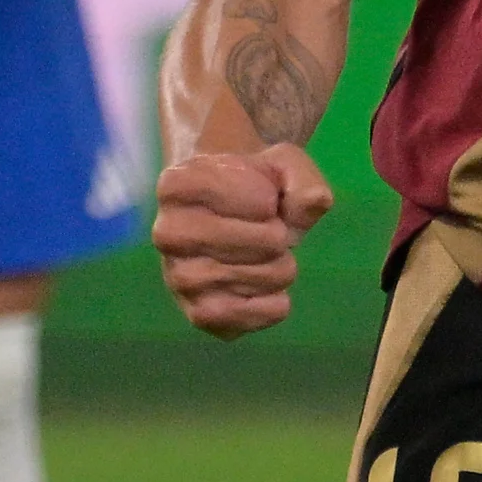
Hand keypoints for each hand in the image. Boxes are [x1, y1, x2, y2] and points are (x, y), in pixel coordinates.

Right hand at [153, 142, 334, 338]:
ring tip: (267, 256)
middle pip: (267, 242)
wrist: (226, 219)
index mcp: (179, 184)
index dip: (273, 197)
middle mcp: (168, 233)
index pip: (259, 200)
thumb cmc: (253, 186)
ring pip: (264, 278)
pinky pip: (257, 316)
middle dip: (281, 235)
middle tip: (265, 229)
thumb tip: (313, 203)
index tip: (258, 195)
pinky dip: (275, 303)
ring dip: (282, 268)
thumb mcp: (282, 164)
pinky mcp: (199, 314)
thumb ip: (303, 178)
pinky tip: (265, 286)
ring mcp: (179, 278)